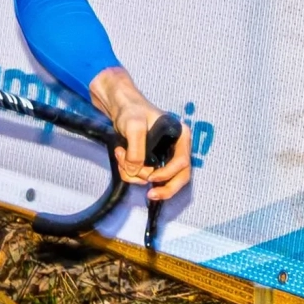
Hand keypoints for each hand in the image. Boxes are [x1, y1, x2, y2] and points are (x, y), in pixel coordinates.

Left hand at [89, 67, 191, 201]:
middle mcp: (176, 148)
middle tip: (151, 195)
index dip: (167, 174)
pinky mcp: (152, 161)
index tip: (150, 176)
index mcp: (180, 137)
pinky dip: (129, 172)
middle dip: (165, 189)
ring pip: (157, 179)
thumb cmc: (132, 110)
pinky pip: (144, 176)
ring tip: (121, 154)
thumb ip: (136, 149)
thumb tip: (136, 171)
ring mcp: (164, 156)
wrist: (121, 107)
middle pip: (179, 177)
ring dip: (135, 173)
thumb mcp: (134, 126)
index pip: (182, 163)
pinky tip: (121, 156)